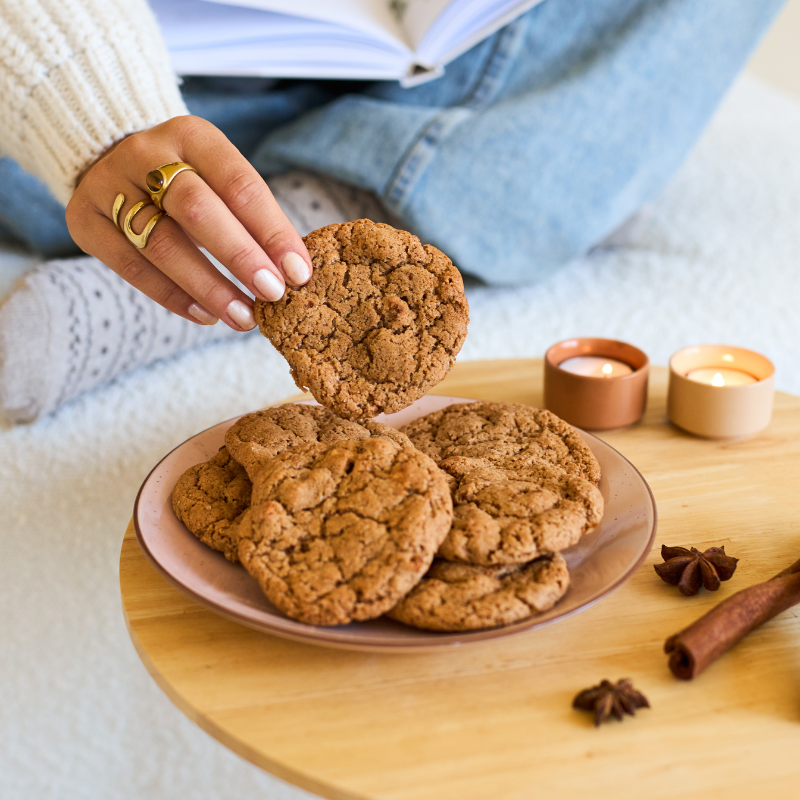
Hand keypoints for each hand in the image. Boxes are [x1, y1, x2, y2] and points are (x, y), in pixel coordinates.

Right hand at [66, 116, 312, 330]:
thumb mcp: (218, 179)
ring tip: (243, 317)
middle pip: (197, 210)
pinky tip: (206, 316)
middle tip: (273, 294)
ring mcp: (108, 185)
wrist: (109, 160)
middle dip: (241, 257)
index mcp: (191, 134)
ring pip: (163, 244)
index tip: (298, 272)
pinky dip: (174, 297)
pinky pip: (133, 268)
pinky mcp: (85, 221)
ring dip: (210, 287)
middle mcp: (145, 153)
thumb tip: (293, 274)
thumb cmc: (188, 180)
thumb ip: (250, 218)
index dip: (272, 231)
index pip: (239, 184)